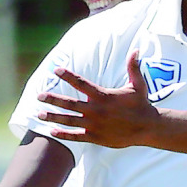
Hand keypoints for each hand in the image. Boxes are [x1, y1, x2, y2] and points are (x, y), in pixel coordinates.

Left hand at [37, 51, 157, 148]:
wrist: (148, 128)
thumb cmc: (142, 105)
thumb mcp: (138, 85)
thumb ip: (133, 68)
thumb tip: (136, 50)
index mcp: (104, 96)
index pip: (81, 83)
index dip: (67, 76)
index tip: (56, 70)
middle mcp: (96, 110)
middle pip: (69, 103)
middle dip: (52, 99)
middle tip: (39, 96)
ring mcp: (95, 124)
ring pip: (69, 120)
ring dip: (52, 117)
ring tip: (39, 115)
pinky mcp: (96, 136)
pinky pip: (76, 135)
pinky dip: (63, 134)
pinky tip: (52, 131)